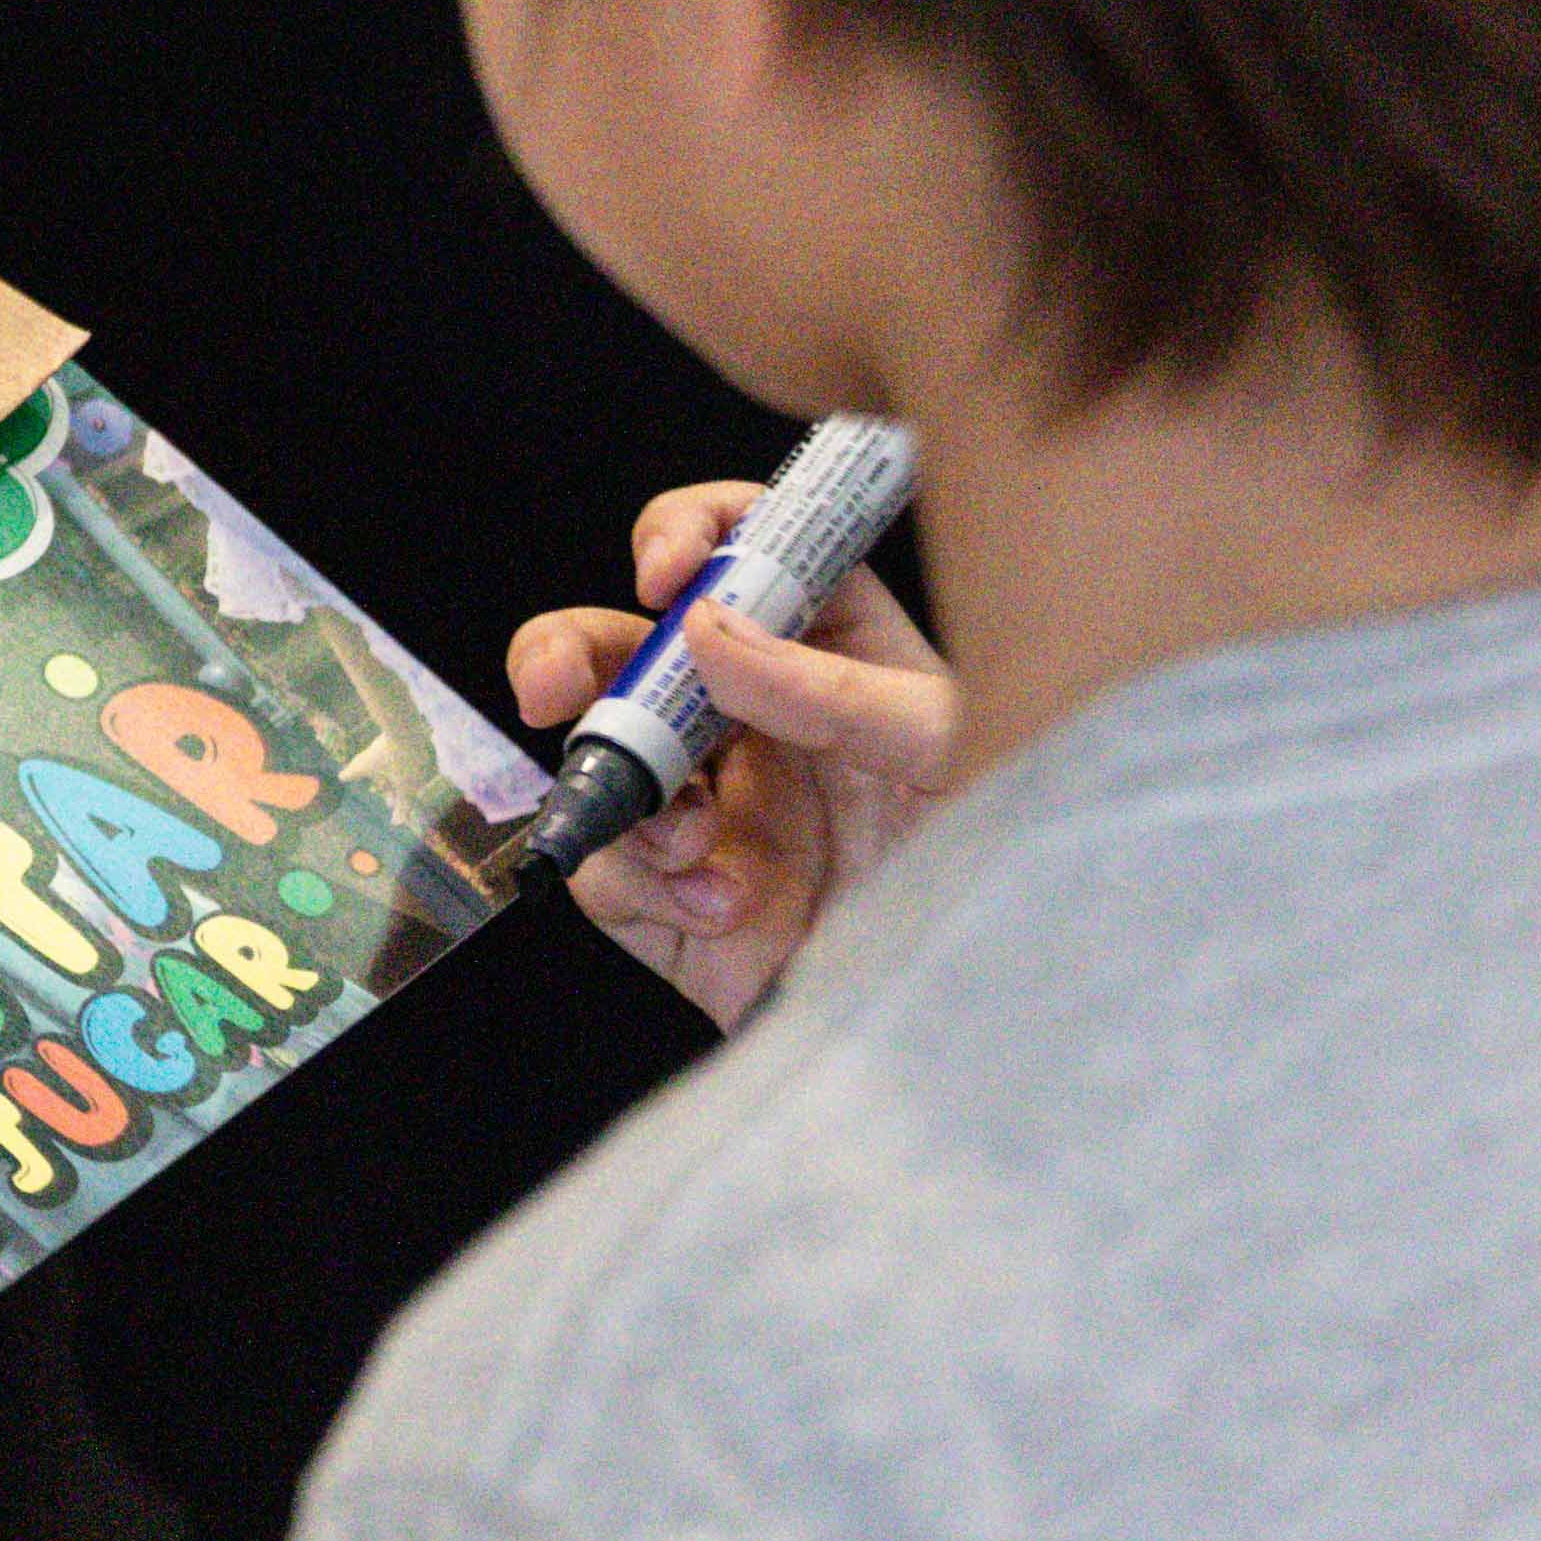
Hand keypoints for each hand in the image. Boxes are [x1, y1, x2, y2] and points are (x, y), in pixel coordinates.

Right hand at [508, 482, 954, 1033]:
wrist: (968, 1007)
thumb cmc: (988, 862)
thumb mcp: (937, 750)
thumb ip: (827, 686)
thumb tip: (706, 629)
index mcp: (830, 651)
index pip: (745, 549)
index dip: (690, 533)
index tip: (663, 569)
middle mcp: (756, 719)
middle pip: (630, 644)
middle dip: (571, 650)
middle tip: (551, 682)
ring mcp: (708, 807)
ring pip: (595, 753)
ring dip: (620, 786)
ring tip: (690, 838)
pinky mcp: (674, 898)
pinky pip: (608, 866)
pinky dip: (649, 883)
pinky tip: (723, 905)